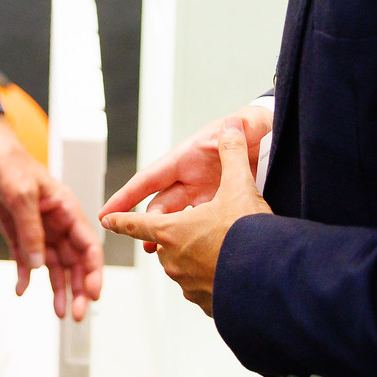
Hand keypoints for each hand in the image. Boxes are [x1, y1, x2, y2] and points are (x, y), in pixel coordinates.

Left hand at [0, 114, 104, 320]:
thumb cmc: (7, 159)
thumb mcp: (21, 194)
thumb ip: (31, 231)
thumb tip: (38, 266)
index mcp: (66, 208)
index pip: (87, 245)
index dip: (93, 271)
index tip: (93, 294)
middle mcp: (55, 221)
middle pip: (73, 260)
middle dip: (78, 287)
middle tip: (76, 313)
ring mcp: (36, 227)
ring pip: (52, 264)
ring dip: (57, 287)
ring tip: (61, 312)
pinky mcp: (15, 230)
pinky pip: (25, 258)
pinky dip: (25, 275)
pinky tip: (23, 290)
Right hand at [100, 105, 271, 253]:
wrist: (270, 138)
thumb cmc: (252, 128)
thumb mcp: (243, 128)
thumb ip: (236, 132)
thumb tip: (234, 123)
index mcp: (186, 158)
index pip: (149, 180)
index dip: (126, 197)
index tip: (106, 214)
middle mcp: (189, 178)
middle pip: (161, 205)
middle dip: (146, 225)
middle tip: (140, 245)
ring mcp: (203, 194)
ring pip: (177, 219)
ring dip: (166, 235)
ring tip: (158, 254)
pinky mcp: (219, 206)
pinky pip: (199, 224)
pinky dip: (190, 238)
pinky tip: (190, 253)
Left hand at [100, 126, 269, 313]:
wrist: (272, 279)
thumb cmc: (249, 234)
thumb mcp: (240, 186)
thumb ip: (234, 153)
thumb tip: (233, 125)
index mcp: (172, 230)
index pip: (137, 222)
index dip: (121, 218)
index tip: (106, 219)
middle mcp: (174, 259)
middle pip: (164, 244)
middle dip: (174, 236)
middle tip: (198, 228)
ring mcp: (188, 284)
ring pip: (182, 267)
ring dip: (193, 258)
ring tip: (217, 249)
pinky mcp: (207, 304)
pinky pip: (201, 289)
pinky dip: (210, 280)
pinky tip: (229, 272)